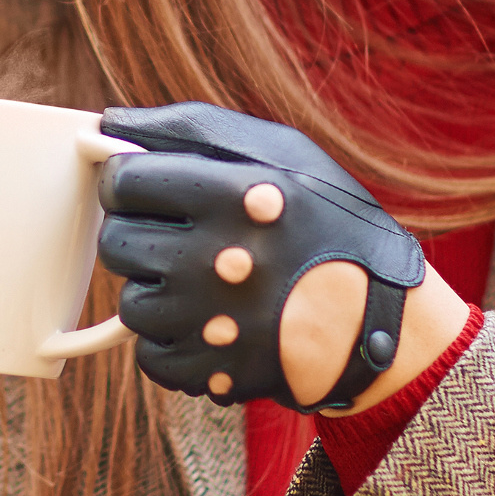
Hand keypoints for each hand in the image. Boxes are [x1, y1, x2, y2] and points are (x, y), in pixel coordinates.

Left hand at [95, 103, 429, 411]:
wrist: (385, 317)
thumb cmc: (330, 221)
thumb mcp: (279, 150)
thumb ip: (188, 128)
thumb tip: (109, 124)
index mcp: (228, 195)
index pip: (122, 182)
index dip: (130, 183)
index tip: (153, 191)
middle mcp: (212, 258)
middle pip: (117, 243)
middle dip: (142, 238)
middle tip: (187, 239)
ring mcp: (209, 322)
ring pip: (131, 303)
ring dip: (160, 294)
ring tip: (209, 285)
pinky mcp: (211, 371)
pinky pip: (151, 356)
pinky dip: (175, 342)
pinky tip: (214, 322)